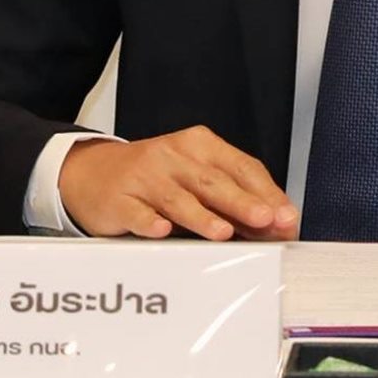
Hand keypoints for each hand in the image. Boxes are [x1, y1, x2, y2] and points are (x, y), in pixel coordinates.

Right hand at [59, 125, 298, 240]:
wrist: (93, 172)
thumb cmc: (156, 177)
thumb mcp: (196, 177)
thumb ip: (234, 197)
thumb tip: (277, 223)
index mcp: (201, 146)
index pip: (240, 166)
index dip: (265, 192)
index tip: (284, 215)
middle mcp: (174, 156)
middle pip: (213, 181)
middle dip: (242, 202)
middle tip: (265, 219)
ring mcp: (145, 177)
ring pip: (178, 198)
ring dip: (202, 216)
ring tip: (224, 232)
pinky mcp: (119, 199)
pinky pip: (137, 211)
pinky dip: (149, 222)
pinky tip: (161, 230)